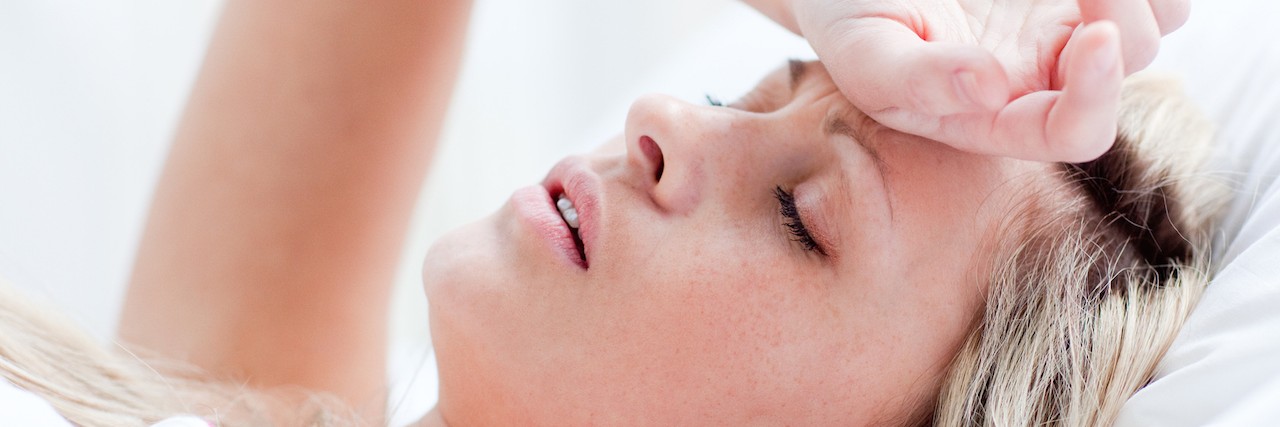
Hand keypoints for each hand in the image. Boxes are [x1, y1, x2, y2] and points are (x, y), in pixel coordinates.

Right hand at [786, 0, 1187, 161]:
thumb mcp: (863, 53)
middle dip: (1124, 14)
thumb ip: (915, 81)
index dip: (1097, 97)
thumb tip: (987, 92)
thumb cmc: (848, 18)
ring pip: (1157, 21)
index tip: (1094, 36)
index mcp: (993, 116)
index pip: (1070, 132)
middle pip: (1129, 61)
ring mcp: (1066, 29)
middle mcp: (1042, 78)